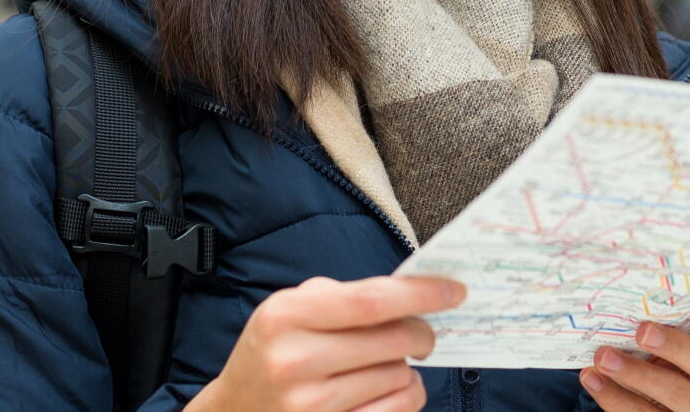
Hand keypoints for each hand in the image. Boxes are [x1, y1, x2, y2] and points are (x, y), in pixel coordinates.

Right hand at [192, 275, 464, 411]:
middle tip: (424, 333)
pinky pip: (397, 410)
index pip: (370, 301)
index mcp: (286, 317)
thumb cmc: (274, 351)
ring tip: (387, 365)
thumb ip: (344, 296)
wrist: (236, 411)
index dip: (420, 294)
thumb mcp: (290, 310)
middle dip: (423, 333)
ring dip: (407, 369)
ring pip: (400, 378)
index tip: (454, 290)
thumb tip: (414, 291)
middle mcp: (296, 362)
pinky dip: (405, 396)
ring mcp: (312, 406)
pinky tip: (387, 389)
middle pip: (394, 341)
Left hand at [580, 269, 689, 411]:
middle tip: (642, 331)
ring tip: (603, 358)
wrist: (666, 397)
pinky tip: (593, 378)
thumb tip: (649, 270)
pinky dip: (614, 397)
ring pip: (675, 398)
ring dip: (636, 377)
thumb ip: (685, 310)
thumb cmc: (680, 354)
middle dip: (674, 348)